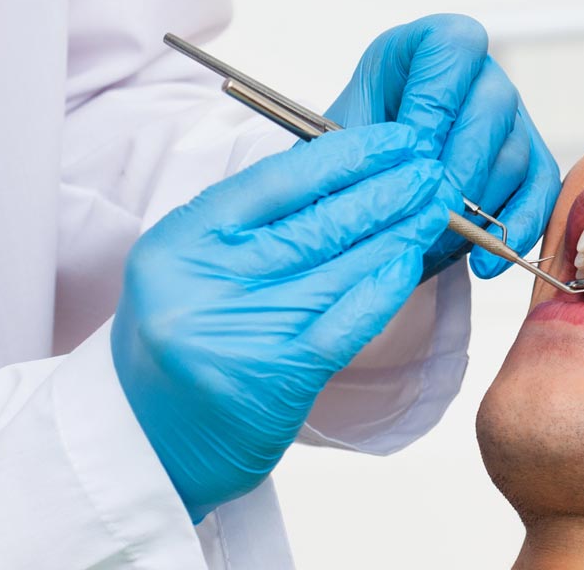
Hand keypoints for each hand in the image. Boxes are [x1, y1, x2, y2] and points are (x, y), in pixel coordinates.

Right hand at [112, 123, 458, 520]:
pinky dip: (382, 289)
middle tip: (431, 166)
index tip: (391, 139)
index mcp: (179, 242)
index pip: (274, 181)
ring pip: (337, 268)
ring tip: (436, 206)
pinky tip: (410, 262)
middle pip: (313, 222)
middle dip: (383, 189)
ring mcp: (239, 330)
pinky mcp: (276, 376)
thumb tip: (340, 174)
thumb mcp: (190, 271)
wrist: (147, 444)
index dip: (341, 155)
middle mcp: (203, 282)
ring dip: (396, 232)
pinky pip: (344, 322)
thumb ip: (248, 227)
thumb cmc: (181, 345)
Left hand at [325, 14, 561, 277]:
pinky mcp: (530, 162)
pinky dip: (514, 229)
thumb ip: (367, 145)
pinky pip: (541, 191)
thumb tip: (411, 171)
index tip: (409, 153)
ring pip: (514, 153)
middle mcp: (476, 76)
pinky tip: (482, 259)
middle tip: (430, 211)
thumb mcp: (338, 140)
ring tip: (437, 238)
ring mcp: (509, 117)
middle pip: (493, 104)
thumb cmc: (347, 160)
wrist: (363, 196)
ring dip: (478, 204)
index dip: (434, 103)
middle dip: (459, 168)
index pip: (451, 47)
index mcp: (425, 47)